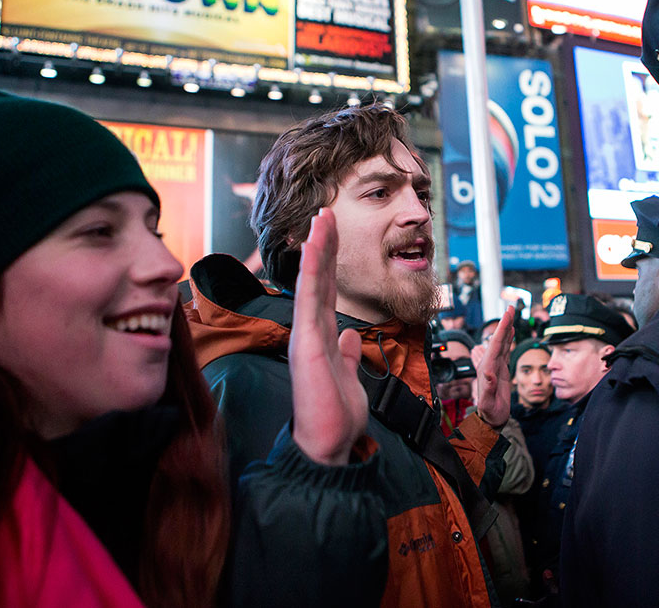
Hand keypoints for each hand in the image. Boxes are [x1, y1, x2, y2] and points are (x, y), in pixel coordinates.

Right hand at [290, 208, 367, 465]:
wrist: (328, 444)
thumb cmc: (336, 416)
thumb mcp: (349, 376)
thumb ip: (349, 354)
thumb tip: (352, 335)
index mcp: (321, 338)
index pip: (328, 292)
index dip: (331, 263)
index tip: (332, 235)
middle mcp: (310, 332)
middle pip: (319, 280)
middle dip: (323, 245)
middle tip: (326, 213)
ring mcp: (306, 336)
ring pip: (311, 284)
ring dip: (317, 249)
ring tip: (321, 218)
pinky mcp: (307, 343)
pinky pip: (309, 301)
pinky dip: (312, 272)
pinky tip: (314, 248)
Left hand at [474, 313, 513, 428]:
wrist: (490, 419)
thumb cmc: (490, 412)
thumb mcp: (489, 403)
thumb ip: (489, 388)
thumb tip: (489, 373)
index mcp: (487, 368)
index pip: (495, 345)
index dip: (502, 329)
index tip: (507, 316)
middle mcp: (490, 364)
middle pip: (498, 340)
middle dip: (504, 323)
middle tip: (511, 307)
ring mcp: (495, 365)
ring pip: (501, 343)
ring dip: (506, 328)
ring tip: (511, 315)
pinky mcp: (500, 369)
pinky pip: (504, 350)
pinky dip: (507, 339)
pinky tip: (510, 332)